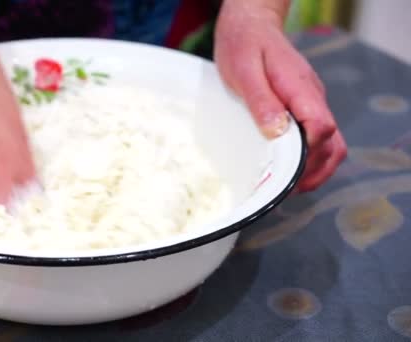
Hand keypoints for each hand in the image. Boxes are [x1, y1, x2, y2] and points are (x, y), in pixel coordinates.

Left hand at [214, 0, 346, 191]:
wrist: (250, 25)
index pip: (320, 127)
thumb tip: (277, 132)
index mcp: (300, 89)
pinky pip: (316, 137)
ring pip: (330, 143)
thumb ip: (261, 100)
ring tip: (289, 188)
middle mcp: (312, 98)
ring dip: (315, 169)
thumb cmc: (243, 45)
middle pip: (332, 143)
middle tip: (285, 191)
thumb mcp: (244, 71)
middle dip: (313, 171)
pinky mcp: (302, 107)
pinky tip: (289, 170)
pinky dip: (310, 159)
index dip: (308, 154)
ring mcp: (310, 103)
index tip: (285, 173)